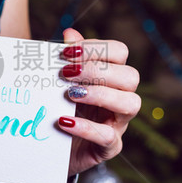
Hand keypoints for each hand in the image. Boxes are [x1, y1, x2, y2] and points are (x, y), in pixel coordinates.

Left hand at [58, 28, 140, 175]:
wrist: (50, 149)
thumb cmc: (60, 109)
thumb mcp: (60, 84)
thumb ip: (68, 60)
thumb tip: (70, 33)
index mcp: (112, 77)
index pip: (119, 53)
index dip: (96, 48)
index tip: (66, 53)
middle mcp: (121, 98)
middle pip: (130, 76)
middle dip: (98, 71)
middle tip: (66, 73)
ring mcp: (119, 124)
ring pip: (131, 104)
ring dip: (101, 95)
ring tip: (71, 94)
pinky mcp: (109, 148)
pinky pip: (108, 137)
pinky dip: (87, 128)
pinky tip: (64, 122)